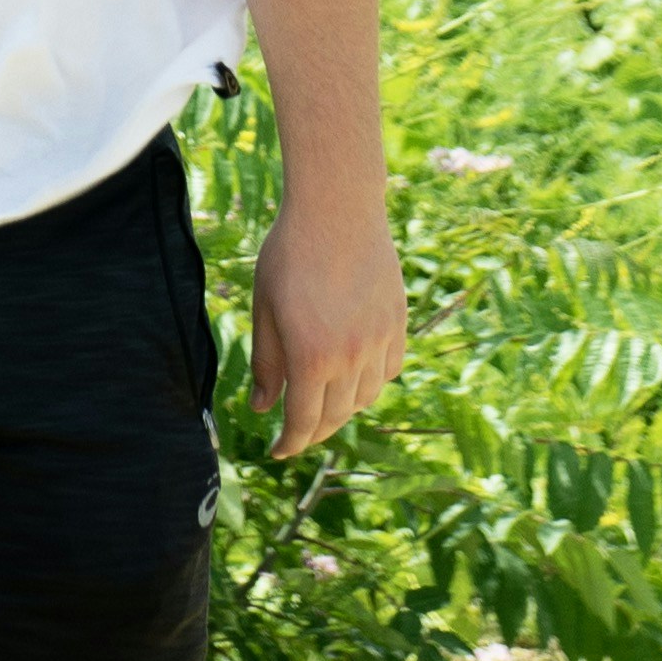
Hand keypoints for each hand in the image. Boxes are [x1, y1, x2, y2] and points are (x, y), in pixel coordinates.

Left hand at [248, 186, 406, 459]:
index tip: (279, 451)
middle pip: (336, 416)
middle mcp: (351, 357)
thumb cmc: (290, 255)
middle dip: (314, 432)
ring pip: (365, 397)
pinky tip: (355, 377)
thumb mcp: (265, 309)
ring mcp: (379, 341)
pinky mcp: (397, 323)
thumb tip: (264, 408)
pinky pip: (389, 370)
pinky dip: (372, 383)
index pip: (304, 421)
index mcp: (311, 357)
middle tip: (297, 434)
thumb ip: (266, 363)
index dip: (290, 443)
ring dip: (343, 409)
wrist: (337, 209)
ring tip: (324, 404)